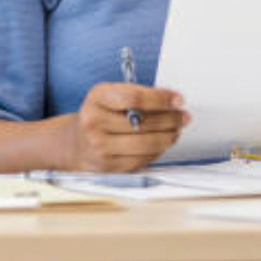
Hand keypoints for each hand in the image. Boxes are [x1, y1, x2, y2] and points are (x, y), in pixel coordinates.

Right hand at [63, 83, 188, 171]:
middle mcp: (94, 122)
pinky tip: (161, 143)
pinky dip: (157, 151)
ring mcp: (100, 147)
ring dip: (168, 137)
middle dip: (171, 119)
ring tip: (176, 130)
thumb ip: (138, 94)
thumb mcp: (111, 95)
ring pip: (146, 144)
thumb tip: (172, 100)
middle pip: (143, 122)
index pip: (134, 97)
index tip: (177, 99)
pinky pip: (142, 159)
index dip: (161, 99)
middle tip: (183, 116)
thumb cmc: (100, 115)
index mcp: (97, 98)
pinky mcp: (108, 166)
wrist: (77, 143)